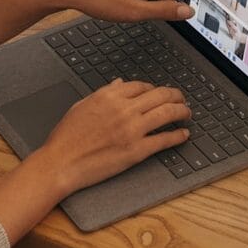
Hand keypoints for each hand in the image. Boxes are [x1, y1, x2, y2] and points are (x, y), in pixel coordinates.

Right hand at [32, 80, 190, 194]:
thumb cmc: (66, 137)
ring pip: (167, 113)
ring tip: (187, 113)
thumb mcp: (82, 106)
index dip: (154, 88)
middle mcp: (123, 109)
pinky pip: (164, 140)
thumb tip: (119, 84)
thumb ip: (103, 94)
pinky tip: (183, 134)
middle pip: (160, 95)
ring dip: (182, 111)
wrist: (61, 162)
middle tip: (181, 99)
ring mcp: (132, 130)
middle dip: (175, 95)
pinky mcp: (136, 150)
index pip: (142, 86)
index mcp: (109, 96)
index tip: (159, 93)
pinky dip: (178, 136)